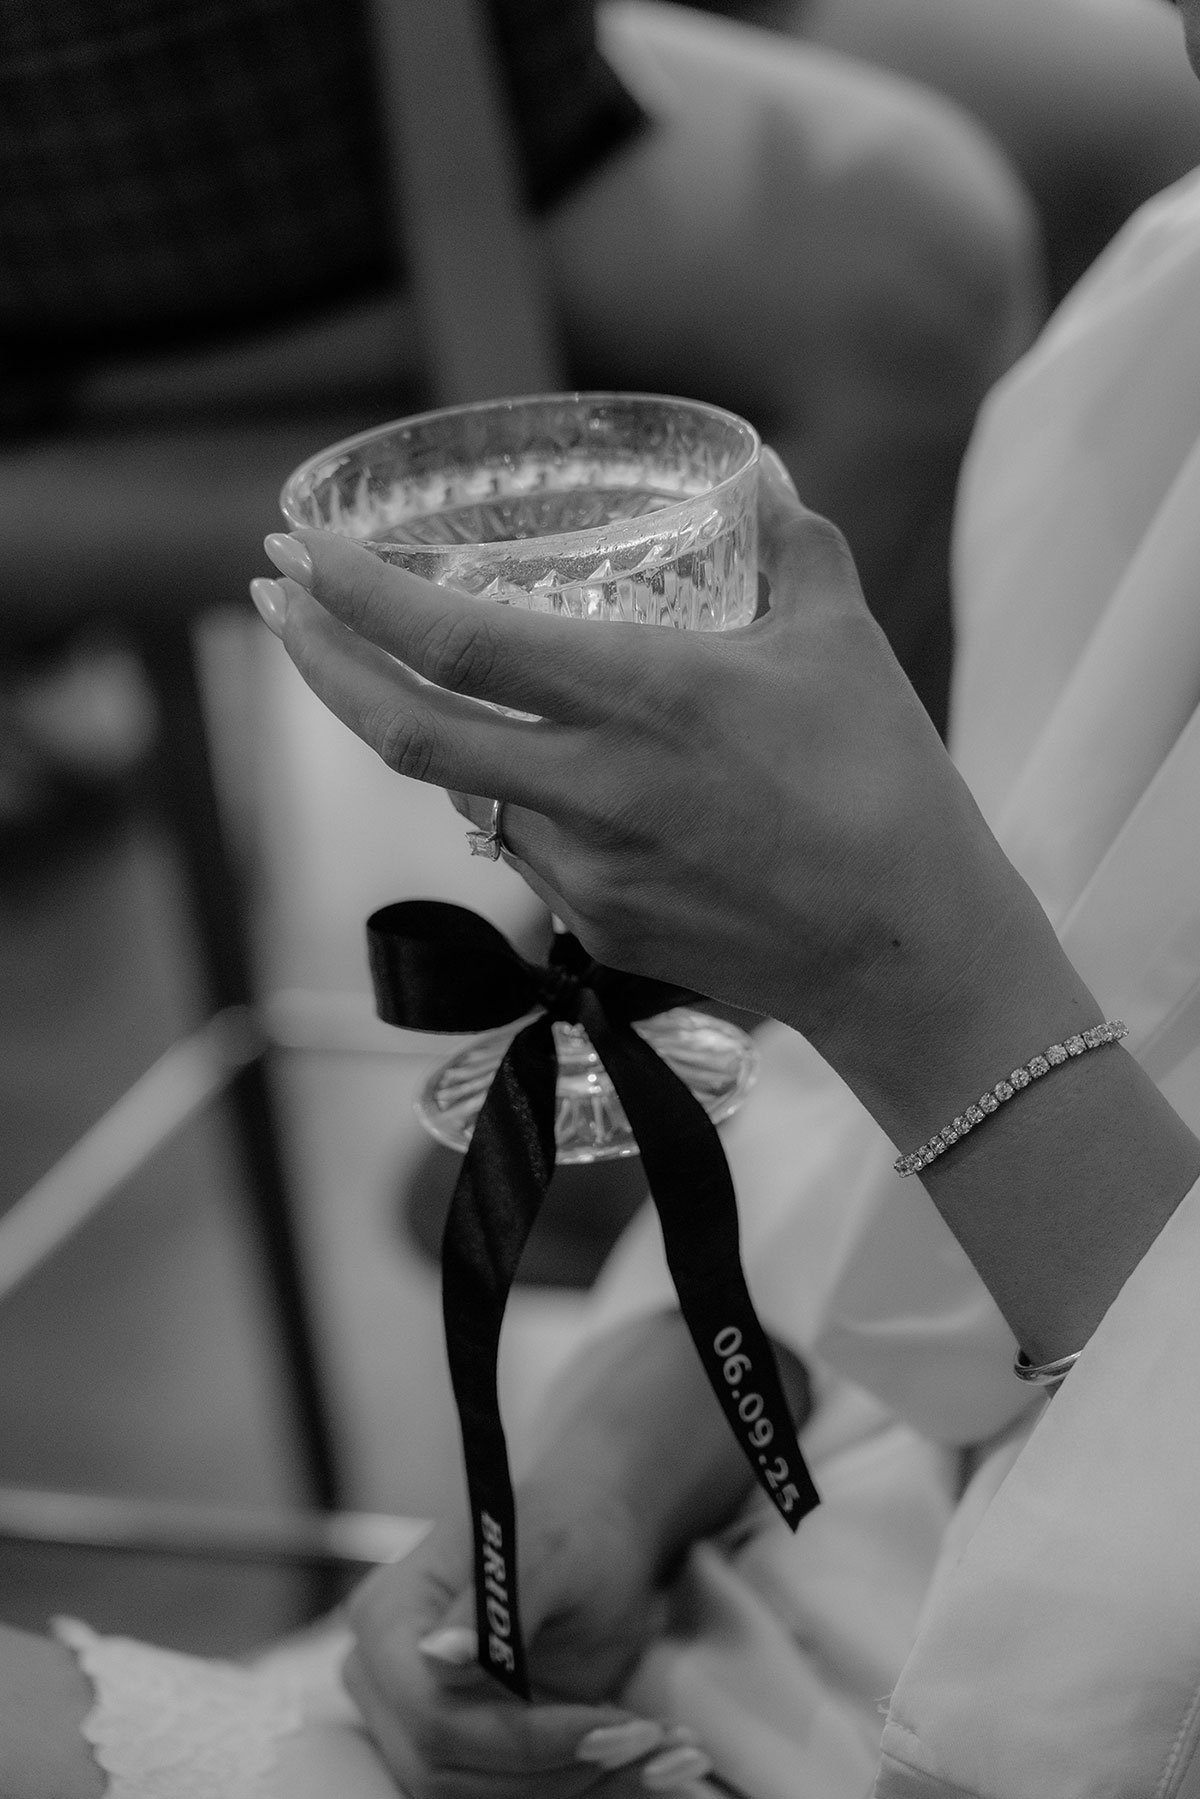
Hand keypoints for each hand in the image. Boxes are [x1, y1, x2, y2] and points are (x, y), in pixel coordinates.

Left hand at [253, 451, 1063, 1134]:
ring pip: (475, 797)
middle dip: (318, 660)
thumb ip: (795, 547)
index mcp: (645, 698)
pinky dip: (531, 808)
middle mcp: (595, 789)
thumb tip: (767, 485)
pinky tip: (592, 792)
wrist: (910, 956)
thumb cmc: (887, 787)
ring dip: (451, 740)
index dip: (357, 596)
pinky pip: (534, 855)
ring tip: (491, 700)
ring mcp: (588, 874)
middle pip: (403, 733)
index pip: (457, 642)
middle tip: (274, 601)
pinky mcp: (601, 936)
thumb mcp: (840, 644)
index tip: (296, 549)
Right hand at [343, 1488, 699, 1798]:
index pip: (431, 1712)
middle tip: (638, 1739)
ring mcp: (415, 1720)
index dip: (519, 1738)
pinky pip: (502, 1795)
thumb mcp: (550, 1552)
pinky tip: (623, 1754)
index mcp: (390, 1613)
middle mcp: (386, 1677)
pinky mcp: (459, 1751)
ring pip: (474, 1796)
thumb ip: (496, 1604)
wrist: (595, 1537)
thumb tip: (439, 1658)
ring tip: (642, 1742)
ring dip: (568, 1784)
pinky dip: (570, 1785)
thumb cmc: (572, 1528)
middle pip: (444, 1768)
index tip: (609, 1728)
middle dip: (551, 1767)